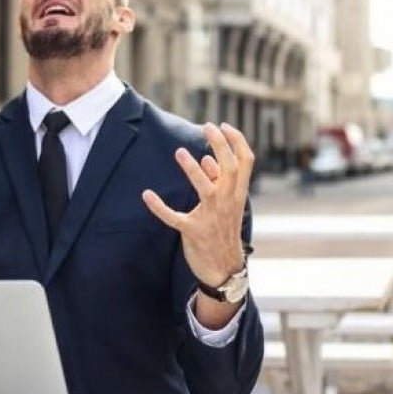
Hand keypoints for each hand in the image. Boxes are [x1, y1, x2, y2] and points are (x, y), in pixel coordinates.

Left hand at [142, 122, 252, 289]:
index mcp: (237, 194)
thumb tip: (207, 159)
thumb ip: (220, 183)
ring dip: (192, 170)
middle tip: (207, 127)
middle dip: (219, 145)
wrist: (224, 268)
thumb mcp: (228, 206)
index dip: (237, 141)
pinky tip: (147, 195)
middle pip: (229, 168)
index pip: (245, 162)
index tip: (224, 125)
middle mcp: (227, 202)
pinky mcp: (193, 231)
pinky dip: (159, 207)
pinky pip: (174, 217)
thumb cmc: (224, 231)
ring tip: (179, 152)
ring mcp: (210, 217)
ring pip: (205, 189)